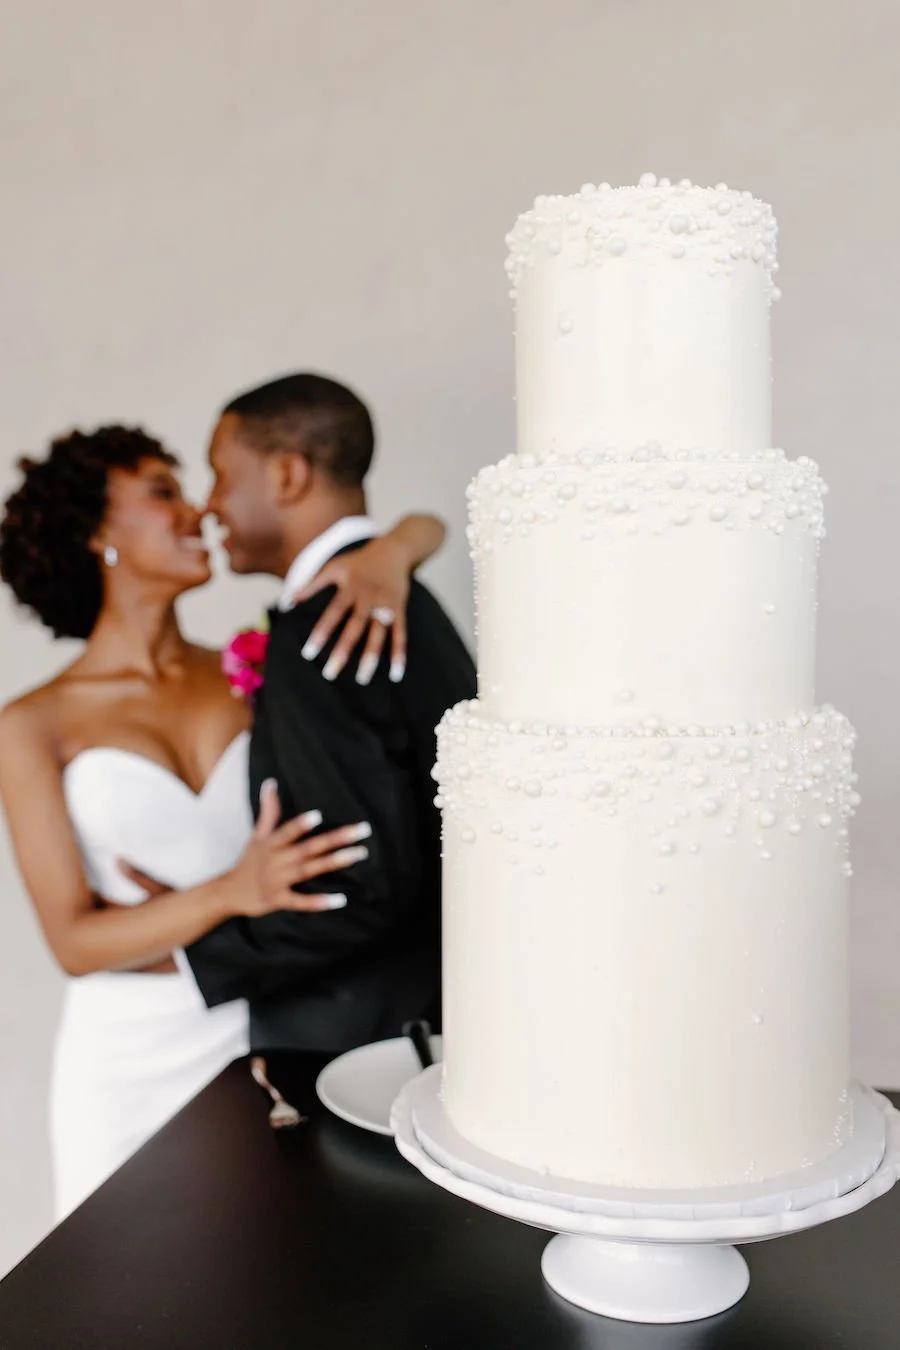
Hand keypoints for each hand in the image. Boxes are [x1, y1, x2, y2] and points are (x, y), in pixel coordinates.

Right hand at [225, 779, 369, 915]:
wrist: (229, 892)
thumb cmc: (249, 860)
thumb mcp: (257, 834)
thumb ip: (269, 810)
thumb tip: (271, 782)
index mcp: (271, 843)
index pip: (287, 831)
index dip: (301, 825)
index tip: (319, 815)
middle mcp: (275, 861)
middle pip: (308, 848)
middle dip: (336, 839)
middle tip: (362, 831)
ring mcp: (277, 881)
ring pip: (309, 870)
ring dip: (334, 862)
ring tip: (358, 855)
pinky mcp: (279, 900)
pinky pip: (301, 902)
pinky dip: (319, 902)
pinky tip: (341, 899)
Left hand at [291, 535, 408, 685]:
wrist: (394, 551)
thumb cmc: (358, 562)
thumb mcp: (334, 567)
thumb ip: (311, 584)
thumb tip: (286, 601)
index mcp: (350, 587)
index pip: (333, 612)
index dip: (321, 632)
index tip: (308, 653)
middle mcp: (368, 597)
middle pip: (355, 627)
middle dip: (343, 651)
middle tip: (329, 674)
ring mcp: (386, 605)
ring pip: (378, 634)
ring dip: (371, 657)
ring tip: (362, 678)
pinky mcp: (399, 610)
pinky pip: (400, 634)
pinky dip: (399, 653)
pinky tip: (397, 673)